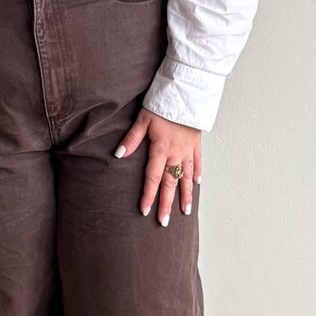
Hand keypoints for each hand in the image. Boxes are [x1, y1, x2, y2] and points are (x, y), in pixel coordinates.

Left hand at [114, 109, 201, 225]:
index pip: (153, 178)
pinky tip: (196, 184)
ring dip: (185, 195)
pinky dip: (197, 173)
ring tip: (185, 212)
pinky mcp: (196, 143)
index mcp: (161, 149)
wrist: (187, 92)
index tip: (145, 211)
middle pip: (170, 183)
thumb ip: (131, 139)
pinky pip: (198, 162)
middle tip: (164, 222)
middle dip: (166, 204)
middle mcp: (176, 153)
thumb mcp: (143, 119)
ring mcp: (188, 150)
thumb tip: (118, 155)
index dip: (149, 195)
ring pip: (186, 177)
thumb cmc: (162, 104)